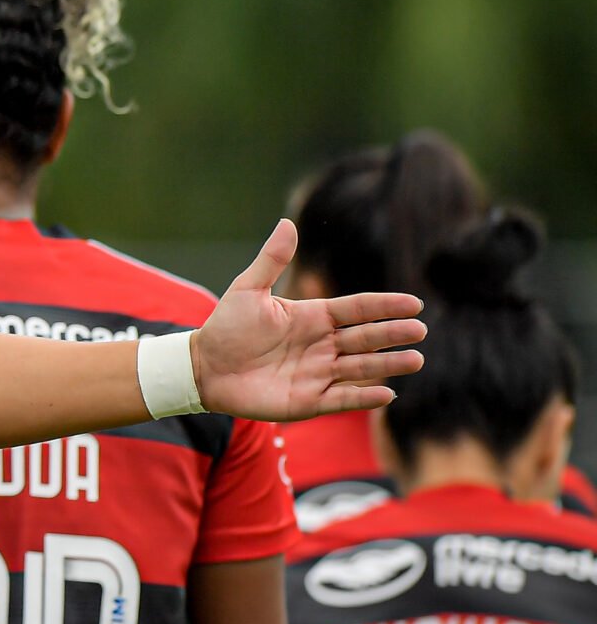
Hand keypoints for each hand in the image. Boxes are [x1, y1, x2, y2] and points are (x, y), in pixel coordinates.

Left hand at [195, 221, 425, 421]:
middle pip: (366, 338)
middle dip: (393, 334)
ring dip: (387, 365)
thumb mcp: (248, 290)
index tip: (414, 303)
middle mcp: (323, 345)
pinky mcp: (308, 401)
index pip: (358, 309)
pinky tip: (386, 394)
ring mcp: (318, 373)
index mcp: (314, 316)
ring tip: (415, 360)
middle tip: (420, 331)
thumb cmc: (226, 327)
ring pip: (361, 368)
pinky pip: (342, 398)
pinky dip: (363, 397)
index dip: (385, 306)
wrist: (203, 368)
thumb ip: (272, 260)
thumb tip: (287, 223)